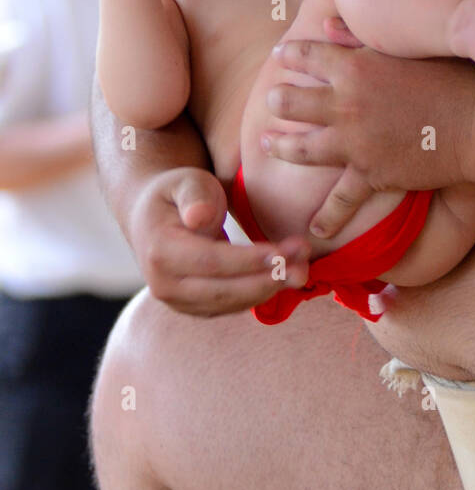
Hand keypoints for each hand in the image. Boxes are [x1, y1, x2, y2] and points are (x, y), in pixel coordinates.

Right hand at [127, 165, 310, 316]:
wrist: (154, 217)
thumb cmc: (177, 192)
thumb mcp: (185, 181)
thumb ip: (194, 196)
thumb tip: (198, 218)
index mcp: (160, 252)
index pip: (211, 262)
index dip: (249, 260)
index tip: (282, 253)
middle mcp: (164, 285)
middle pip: (223, 290)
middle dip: (267, 280)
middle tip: (304, 265)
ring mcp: (178, 302)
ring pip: (231, 303)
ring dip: (270, 289)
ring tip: (303, 269)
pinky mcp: (195, 308)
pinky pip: (232, 306)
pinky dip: (261, 293)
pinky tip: (285, 275)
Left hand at [260, 38, 474, 237]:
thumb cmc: (446, 75)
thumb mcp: (400, 47)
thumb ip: (357, 37)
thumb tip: (324, 24)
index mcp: (353, 67)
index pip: (305, 55)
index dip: (289, 56)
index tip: (281, 58)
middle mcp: (345, 104)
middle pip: (290, 102)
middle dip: (277, 102)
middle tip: (272, 102)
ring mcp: (354, 143)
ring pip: (299, 149)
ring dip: (280, 147)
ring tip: (268, 145)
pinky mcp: (370, 174)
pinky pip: (340, 201)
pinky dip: (327, 217)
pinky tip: (314, 228)